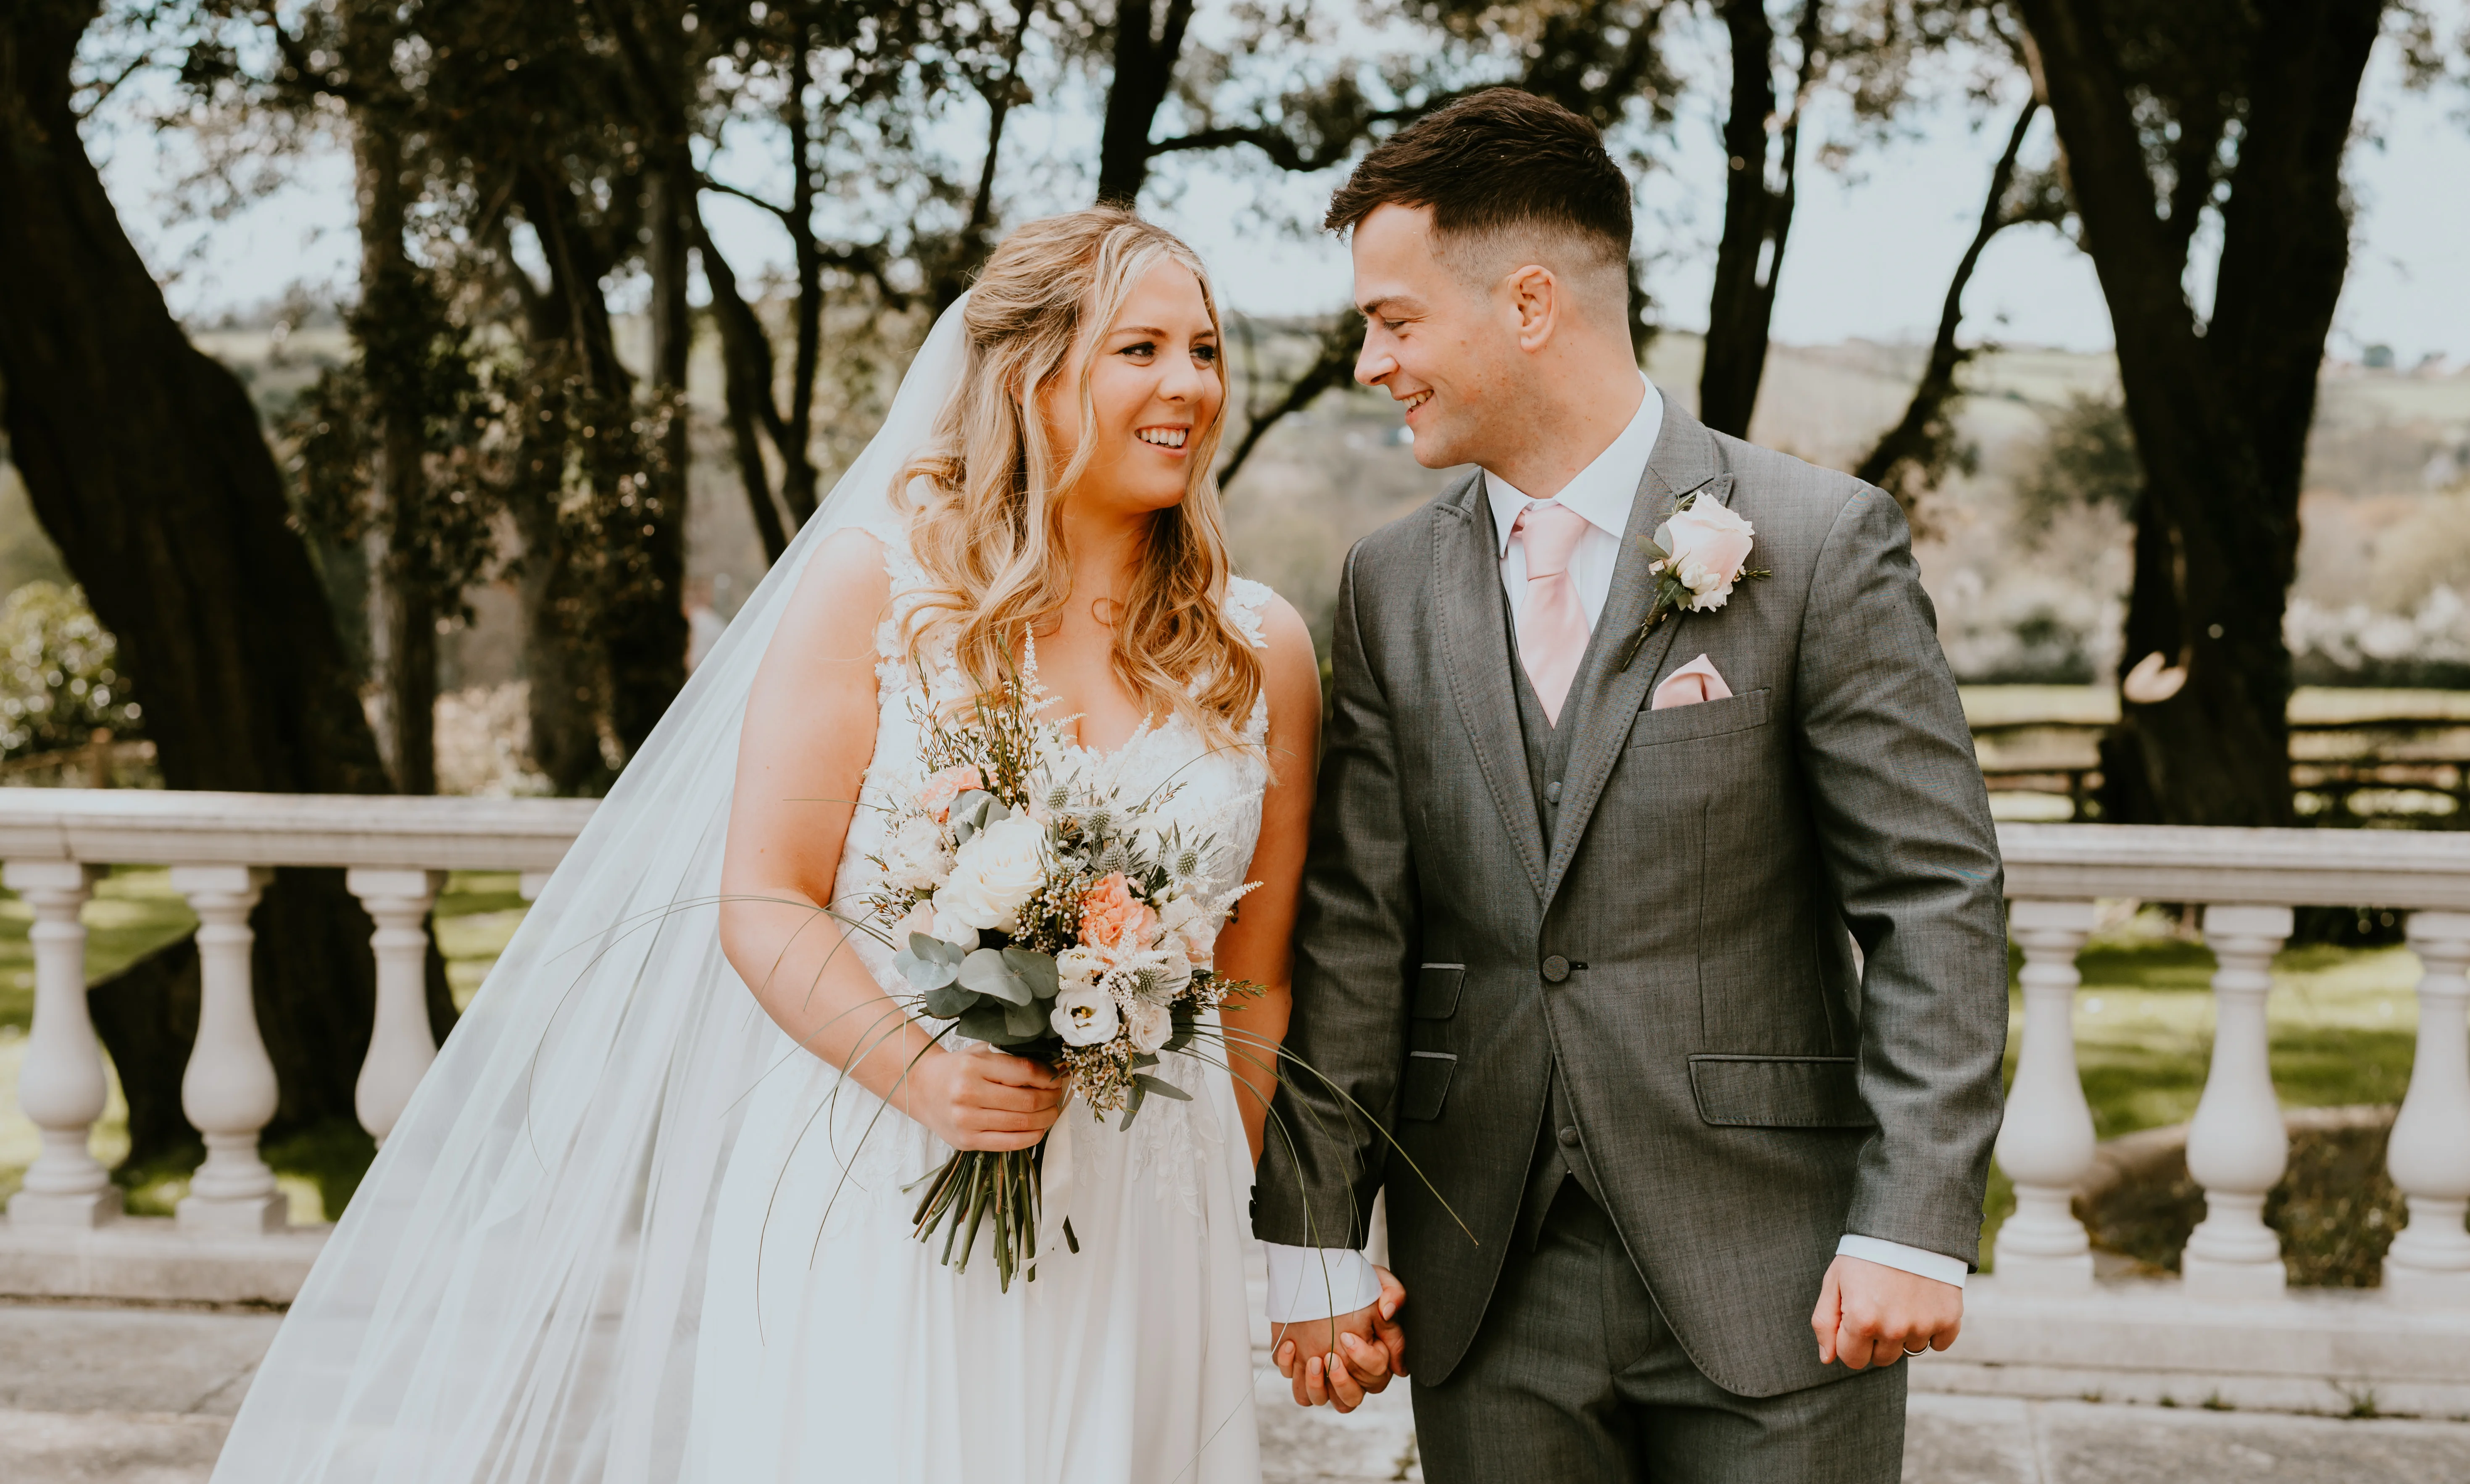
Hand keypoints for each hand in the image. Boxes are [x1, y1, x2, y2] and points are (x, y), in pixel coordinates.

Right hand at [909, 1043, 1063, 1150]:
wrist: (923, 1088)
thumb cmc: (958, 1069)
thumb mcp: (981, 1053)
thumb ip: (1012, 1059)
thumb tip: (1053, 1069)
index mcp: (974, 1065)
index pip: (1025, 1071)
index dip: (1049, 1076)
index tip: (1058, 1076)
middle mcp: (968, 1093)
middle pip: (1027, 1100)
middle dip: (1051, 1098)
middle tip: (1058, 1094)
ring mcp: (966, 1120)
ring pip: (1022, 1123)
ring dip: (1046, 1118)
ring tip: (1052, 1110)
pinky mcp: (967, 1141)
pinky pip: (1010, 1143)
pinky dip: (1032, 1136)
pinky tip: (1039, 1128)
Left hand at [1270, 1265, 1407, 1411]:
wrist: (1315, 1273)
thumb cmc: (1351, 1281)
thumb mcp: (1377, 1281)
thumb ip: (1393, 1294)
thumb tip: (1388, 1313)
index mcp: (1371, 1357)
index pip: (1376, 1377)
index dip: (1364, 1360)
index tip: (1347, 1337)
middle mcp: (1348, 1371)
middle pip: (1350, 1400)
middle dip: (1341, 1383)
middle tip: (1330, 1357)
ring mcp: (1321, 1372)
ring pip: (1319, 1400)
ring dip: (1315, 1386)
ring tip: (1312, 1360)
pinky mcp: (1297, 1365)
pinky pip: (1293, 1384)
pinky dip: (1289, 1368)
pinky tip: (1290, 1345)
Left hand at [1810, 1255, 1961, 1369]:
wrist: (1908, 1226)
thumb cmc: (1865, 1255)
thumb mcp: (1834, 1281)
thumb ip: (1825, 1322)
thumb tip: (1827, 1358)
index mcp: (1862, 1321)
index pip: (1852, 1359)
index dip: (1850, 1340)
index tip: (1854, 1317)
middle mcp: (1894, 1328)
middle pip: (1882, 1359)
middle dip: (1876, 1339)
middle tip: (1878, 1305)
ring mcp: (1923, 1325)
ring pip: (1910, 1350)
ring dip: (1904, 1332)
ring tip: (1900, 1299)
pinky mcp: (1948, 1319)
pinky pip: (1938, 1343)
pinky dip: (1932, 1328)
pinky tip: (1922, 1303)